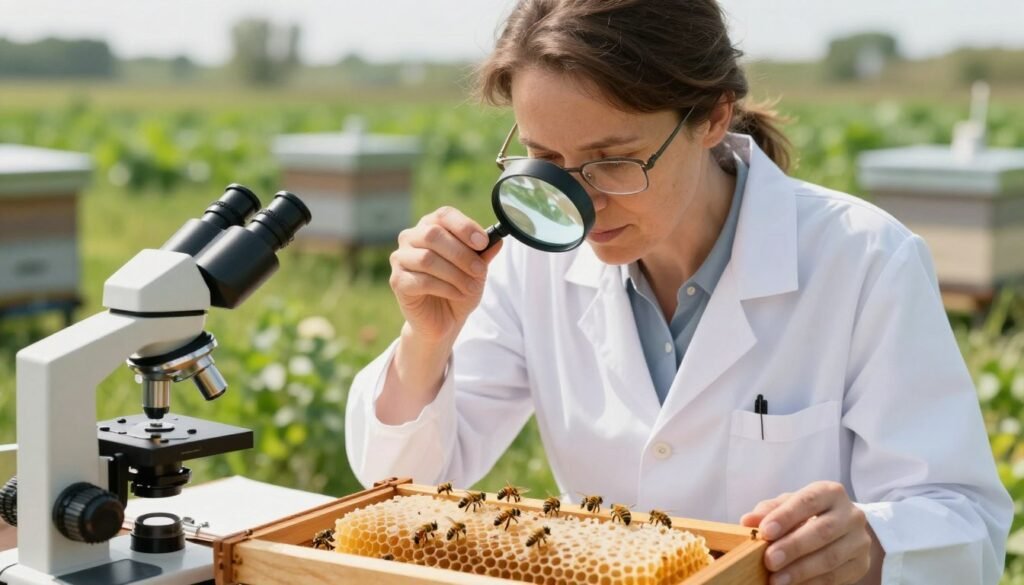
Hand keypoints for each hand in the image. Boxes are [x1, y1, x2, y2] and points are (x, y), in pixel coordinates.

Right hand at [389, 206, 501, 342]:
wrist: (444, 320)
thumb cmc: (458, 288)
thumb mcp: (477, 270)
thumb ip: (484, 254)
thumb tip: (498, 240)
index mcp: (430, 226)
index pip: (444, 215)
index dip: (464, 226)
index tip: (483, 242)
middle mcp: (411, 237)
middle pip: (433, 234)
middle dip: (462, 254)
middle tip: (480, 270)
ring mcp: (400, 258)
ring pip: (428, 258)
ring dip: (456, 274)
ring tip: (471, 287)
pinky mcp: (397, 281)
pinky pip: (422, 280)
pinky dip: (445, 288)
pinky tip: (457, 294)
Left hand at [740, 481, 873, 584]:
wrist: (842, 531)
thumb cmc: (807, 514)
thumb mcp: (788, 506)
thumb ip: (768, 511)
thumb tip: (747, 521)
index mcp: (830, 493)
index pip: (808, 501)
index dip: (786, 516)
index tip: (765, 532)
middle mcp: (851, 514)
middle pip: (822, 531)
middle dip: (793, 547)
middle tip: (769, 560)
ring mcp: (859, 541)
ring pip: (830, 557)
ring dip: (801, 570)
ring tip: (777, 580)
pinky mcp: (861, 564)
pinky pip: (836, 577)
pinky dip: (813, 583)